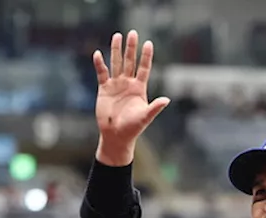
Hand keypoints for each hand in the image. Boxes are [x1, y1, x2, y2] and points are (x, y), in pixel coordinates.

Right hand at [93, 30, 169, 166]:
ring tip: (117, 35)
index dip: (146, 56)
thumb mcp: (145, 117)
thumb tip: (167, 100)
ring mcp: (116, 85)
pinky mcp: (104, 89)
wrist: (116, 136)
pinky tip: (98, 54)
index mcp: (140, 88)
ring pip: (116, 64)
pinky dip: (100, 64)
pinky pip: (102, 74)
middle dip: (131, 48)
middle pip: (130, 61)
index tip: (148, 43)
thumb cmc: (132, 128)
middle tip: (132, 33)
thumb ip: (155, 107)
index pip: (144, 68)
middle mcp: (128, 83)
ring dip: (116, 50)